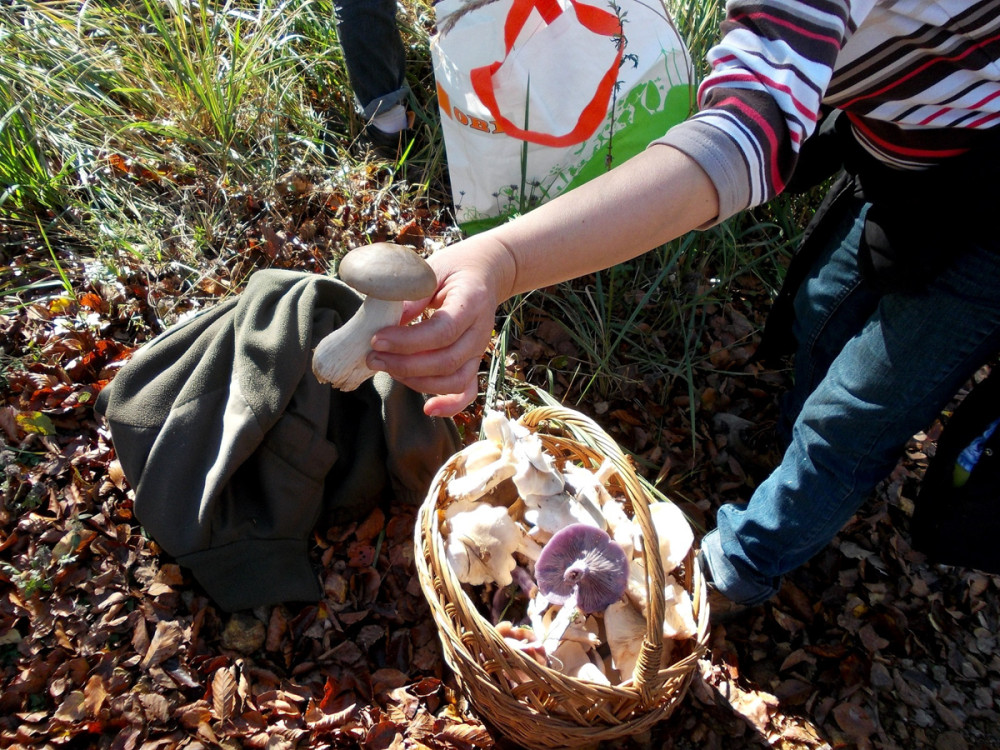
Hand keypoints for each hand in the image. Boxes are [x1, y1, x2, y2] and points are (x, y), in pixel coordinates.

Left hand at [367, 235, 515, 416]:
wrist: (486, 271)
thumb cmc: (455, 268)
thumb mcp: (432, 270)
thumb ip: (412, 294)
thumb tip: (385, 320)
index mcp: (471, 303)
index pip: (441, 332)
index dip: (407, 341)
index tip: (376, 339)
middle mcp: (480, 332)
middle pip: (446, 361)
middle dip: (404, 365)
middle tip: (372, 357)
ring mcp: (479, 350)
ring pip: (453, 380)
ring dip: (417, 382)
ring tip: (386, 369)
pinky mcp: (474, 361)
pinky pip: (467, 391)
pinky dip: (451, 405)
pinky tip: (428, 409)